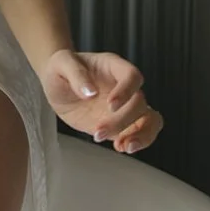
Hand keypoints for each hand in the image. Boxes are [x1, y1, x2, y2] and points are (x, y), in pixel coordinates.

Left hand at [40, 49, 163, 154]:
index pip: (132, 76)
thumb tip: (90, 91)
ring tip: (123, 147)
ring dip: (142, 135)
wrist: (57, 86)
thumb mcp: (60, 63)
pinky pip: (140, 134)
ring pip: (151, 120)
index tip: (110, 105)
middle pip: (140, 103)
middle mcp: (124, 87)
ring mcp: (126, 107)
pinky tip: (119, 147)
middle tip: (98, 131)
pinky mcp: (121, 125)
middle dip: (122, 120)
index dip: (127, 91)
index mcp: (113, 67)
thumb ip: (75, 73)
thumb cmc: (60, 69)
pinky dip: (135, 142)